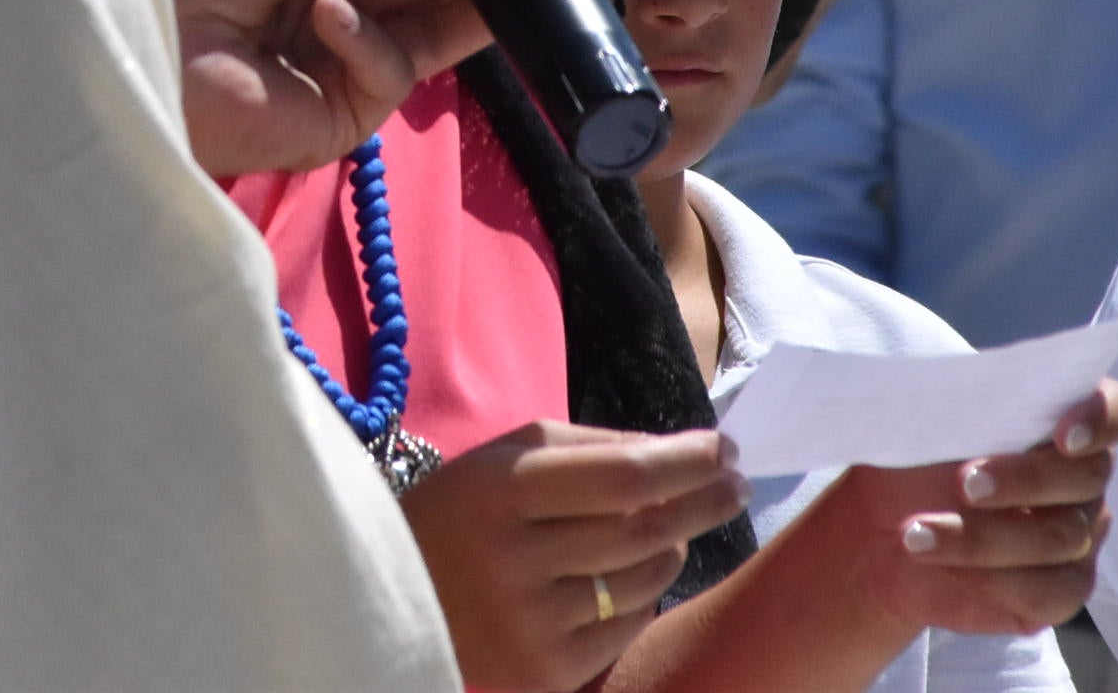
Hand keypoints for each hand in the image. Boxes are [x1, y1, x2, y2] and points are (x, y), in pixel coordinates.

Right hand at [401, 422, 752, 692]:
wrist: (382, 607)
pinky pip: (628, 626)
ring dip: (671, 548)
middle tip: (734, 484)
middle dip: (703, 501)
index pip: (622, 475)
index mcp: (500, 490)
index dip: (685, 462)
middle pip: (645, 528)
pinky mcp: (544, 672)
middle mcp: (515, 557)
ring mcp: (531, 622)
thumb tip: (676, 451)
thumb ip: (583, 448)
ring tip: (668, 529)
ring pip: (645, 579)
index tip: (724, 448)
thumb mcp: (499, 463)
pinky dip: (641, 596)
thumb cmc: (456, 518)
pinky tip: (627, 578)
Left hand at [815, 379, 1117, 639]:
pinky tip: (944, 569)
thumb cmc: (911, 457)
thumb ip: (952, 397)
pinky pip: (1049, 592)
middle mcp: (1081, 478)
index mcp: (1060, 419)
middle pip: (1086, 476)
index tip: (1061, 434)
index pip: (1115, 411)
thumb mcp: (923, 418)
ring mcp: (1077, 536)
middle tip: (964, 483)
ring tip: (915, 534)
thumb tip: (956, 389)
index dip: (1100, 419)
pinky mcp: (1058, 590)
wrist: (878, 528)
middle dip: (1024, 479)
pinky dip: (992, 580)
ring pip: (1059, 538)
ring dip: (983, 537)